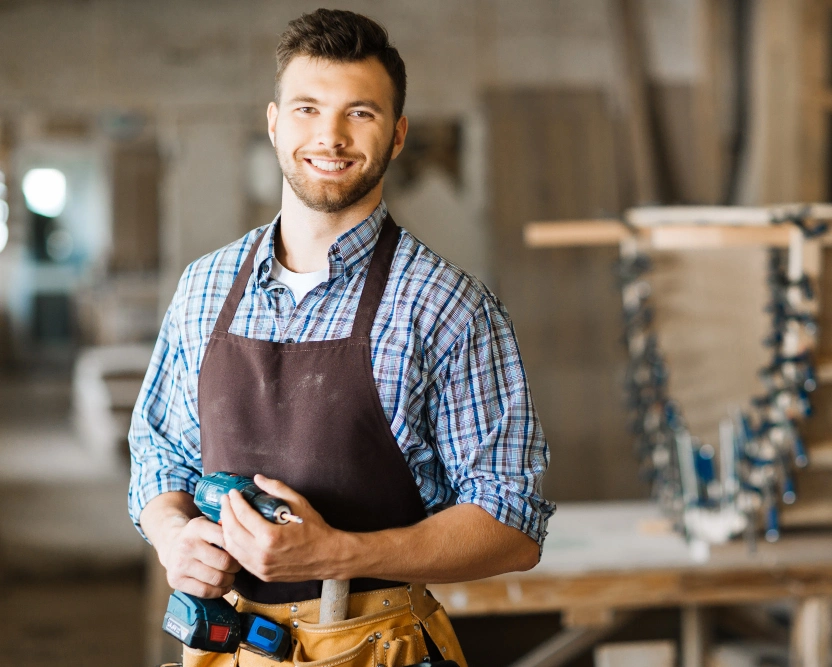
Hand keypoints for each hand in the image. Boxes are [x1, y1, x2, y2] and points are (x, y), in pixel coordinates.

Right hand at [162, 515, 241, 597]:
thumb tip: (248, 541)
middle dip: (236, 567)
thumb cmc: (199, 535)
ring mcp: (180, 564)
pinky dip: (218, 592)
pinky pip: (205, 591)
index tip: (242, 552)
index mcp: (197, 527)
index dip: (239, 548)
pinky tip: (222, 587)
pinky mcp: (176, 580)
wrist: (171, 544)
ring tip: (231, 577)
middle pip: (224, 562)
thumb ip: (226, 529)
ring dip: (229, 580)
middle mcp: (187, 545)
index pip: (227, 540)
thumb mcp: (209, 524)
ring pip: (216, 578)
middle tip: (237, 567)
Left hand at [220, 474, 345, 581]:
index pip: (242, 516)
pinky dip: (234, 545)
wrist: (328, 556)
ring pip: (232, 548)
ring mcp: (261, 567)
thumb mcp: (299, 503)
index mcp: (270, 536)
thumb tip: (258, 478)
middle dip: (226, 513)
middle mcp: (262, 554)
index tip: (233, 493)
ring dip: (226, 530)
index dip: (235, 502)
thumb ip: (277, 489)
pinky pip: (240, 559)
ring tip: (228, 516)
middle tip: (226, 501)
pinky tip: (235, 533)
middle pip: (232, 531)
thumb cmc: (316, 530)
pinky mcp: (262, 575)